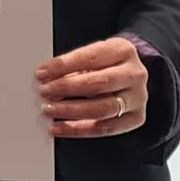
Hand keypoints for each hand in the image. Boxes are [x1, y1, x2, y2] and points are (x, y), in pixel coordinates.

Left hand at [35, 37, 149, 139]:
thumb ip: (73, 66)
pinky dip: (79, 130)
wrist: (132, 76)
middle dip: (67, 88)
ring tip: (49, 110)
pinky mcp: (135, 118)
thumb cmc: (108, 64)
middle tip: (45, 92)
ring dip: (71, 111)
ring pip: (102, 108)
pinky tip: (60, 128)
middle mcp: (134, 74)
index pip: (90, 57)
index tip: (42, 73)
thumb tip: (46, 78)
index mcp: (123, 50)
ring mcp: (137, 98)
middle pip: (98, 83)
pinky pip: (105, 128)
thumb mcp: (93, 56)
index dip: (63, 66)